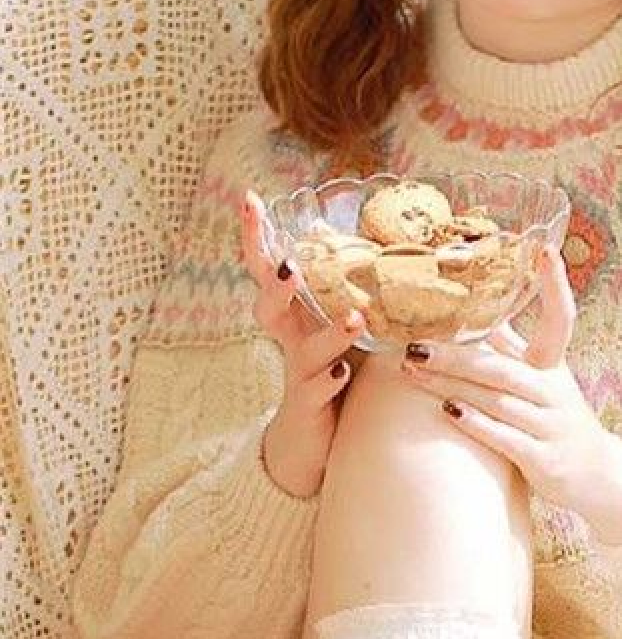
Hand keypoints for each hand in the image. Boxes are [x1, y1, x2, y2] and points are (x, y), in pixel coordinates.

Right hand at [239, 189, 364, 498]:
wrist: (312, 438)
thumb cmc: (331, 369)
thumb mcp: (334, 322)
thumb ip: (338, 283)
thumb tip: (343, 232)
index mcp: (295, 314)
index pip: (268, 269)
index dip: (256, 237)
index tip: (248, 200)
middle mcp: (291, 339)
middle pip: (269, 307)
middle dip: (276, 285)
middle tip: (289, 265)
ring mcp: (299, 372)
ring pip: (303, 351)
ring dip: (329, 334)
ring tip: (356, 319)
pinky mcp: (310, 404)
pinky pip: (316, 391)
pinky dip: (328, 382)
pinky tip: (342, 373)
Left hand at [397, 248, 621, 543]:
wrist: (598, 476)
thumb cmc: (558, 420)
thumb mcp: (544, 379)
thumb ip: (513, 347)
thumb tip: (479, 310)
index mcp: (554, 365)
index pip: (561, 318)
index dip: (554, 286)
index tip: (545, 251)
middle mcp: (554, 390)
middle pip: (502, 366)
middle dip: (456, 353)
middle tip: (413, 341)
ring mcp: (550, 425)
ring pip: (496, 399)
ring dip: (451, 384)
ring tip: (412, 370)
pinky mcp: (543, 458)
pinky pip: (505, 438)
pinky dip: (476, 424)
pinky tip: (448, 411)